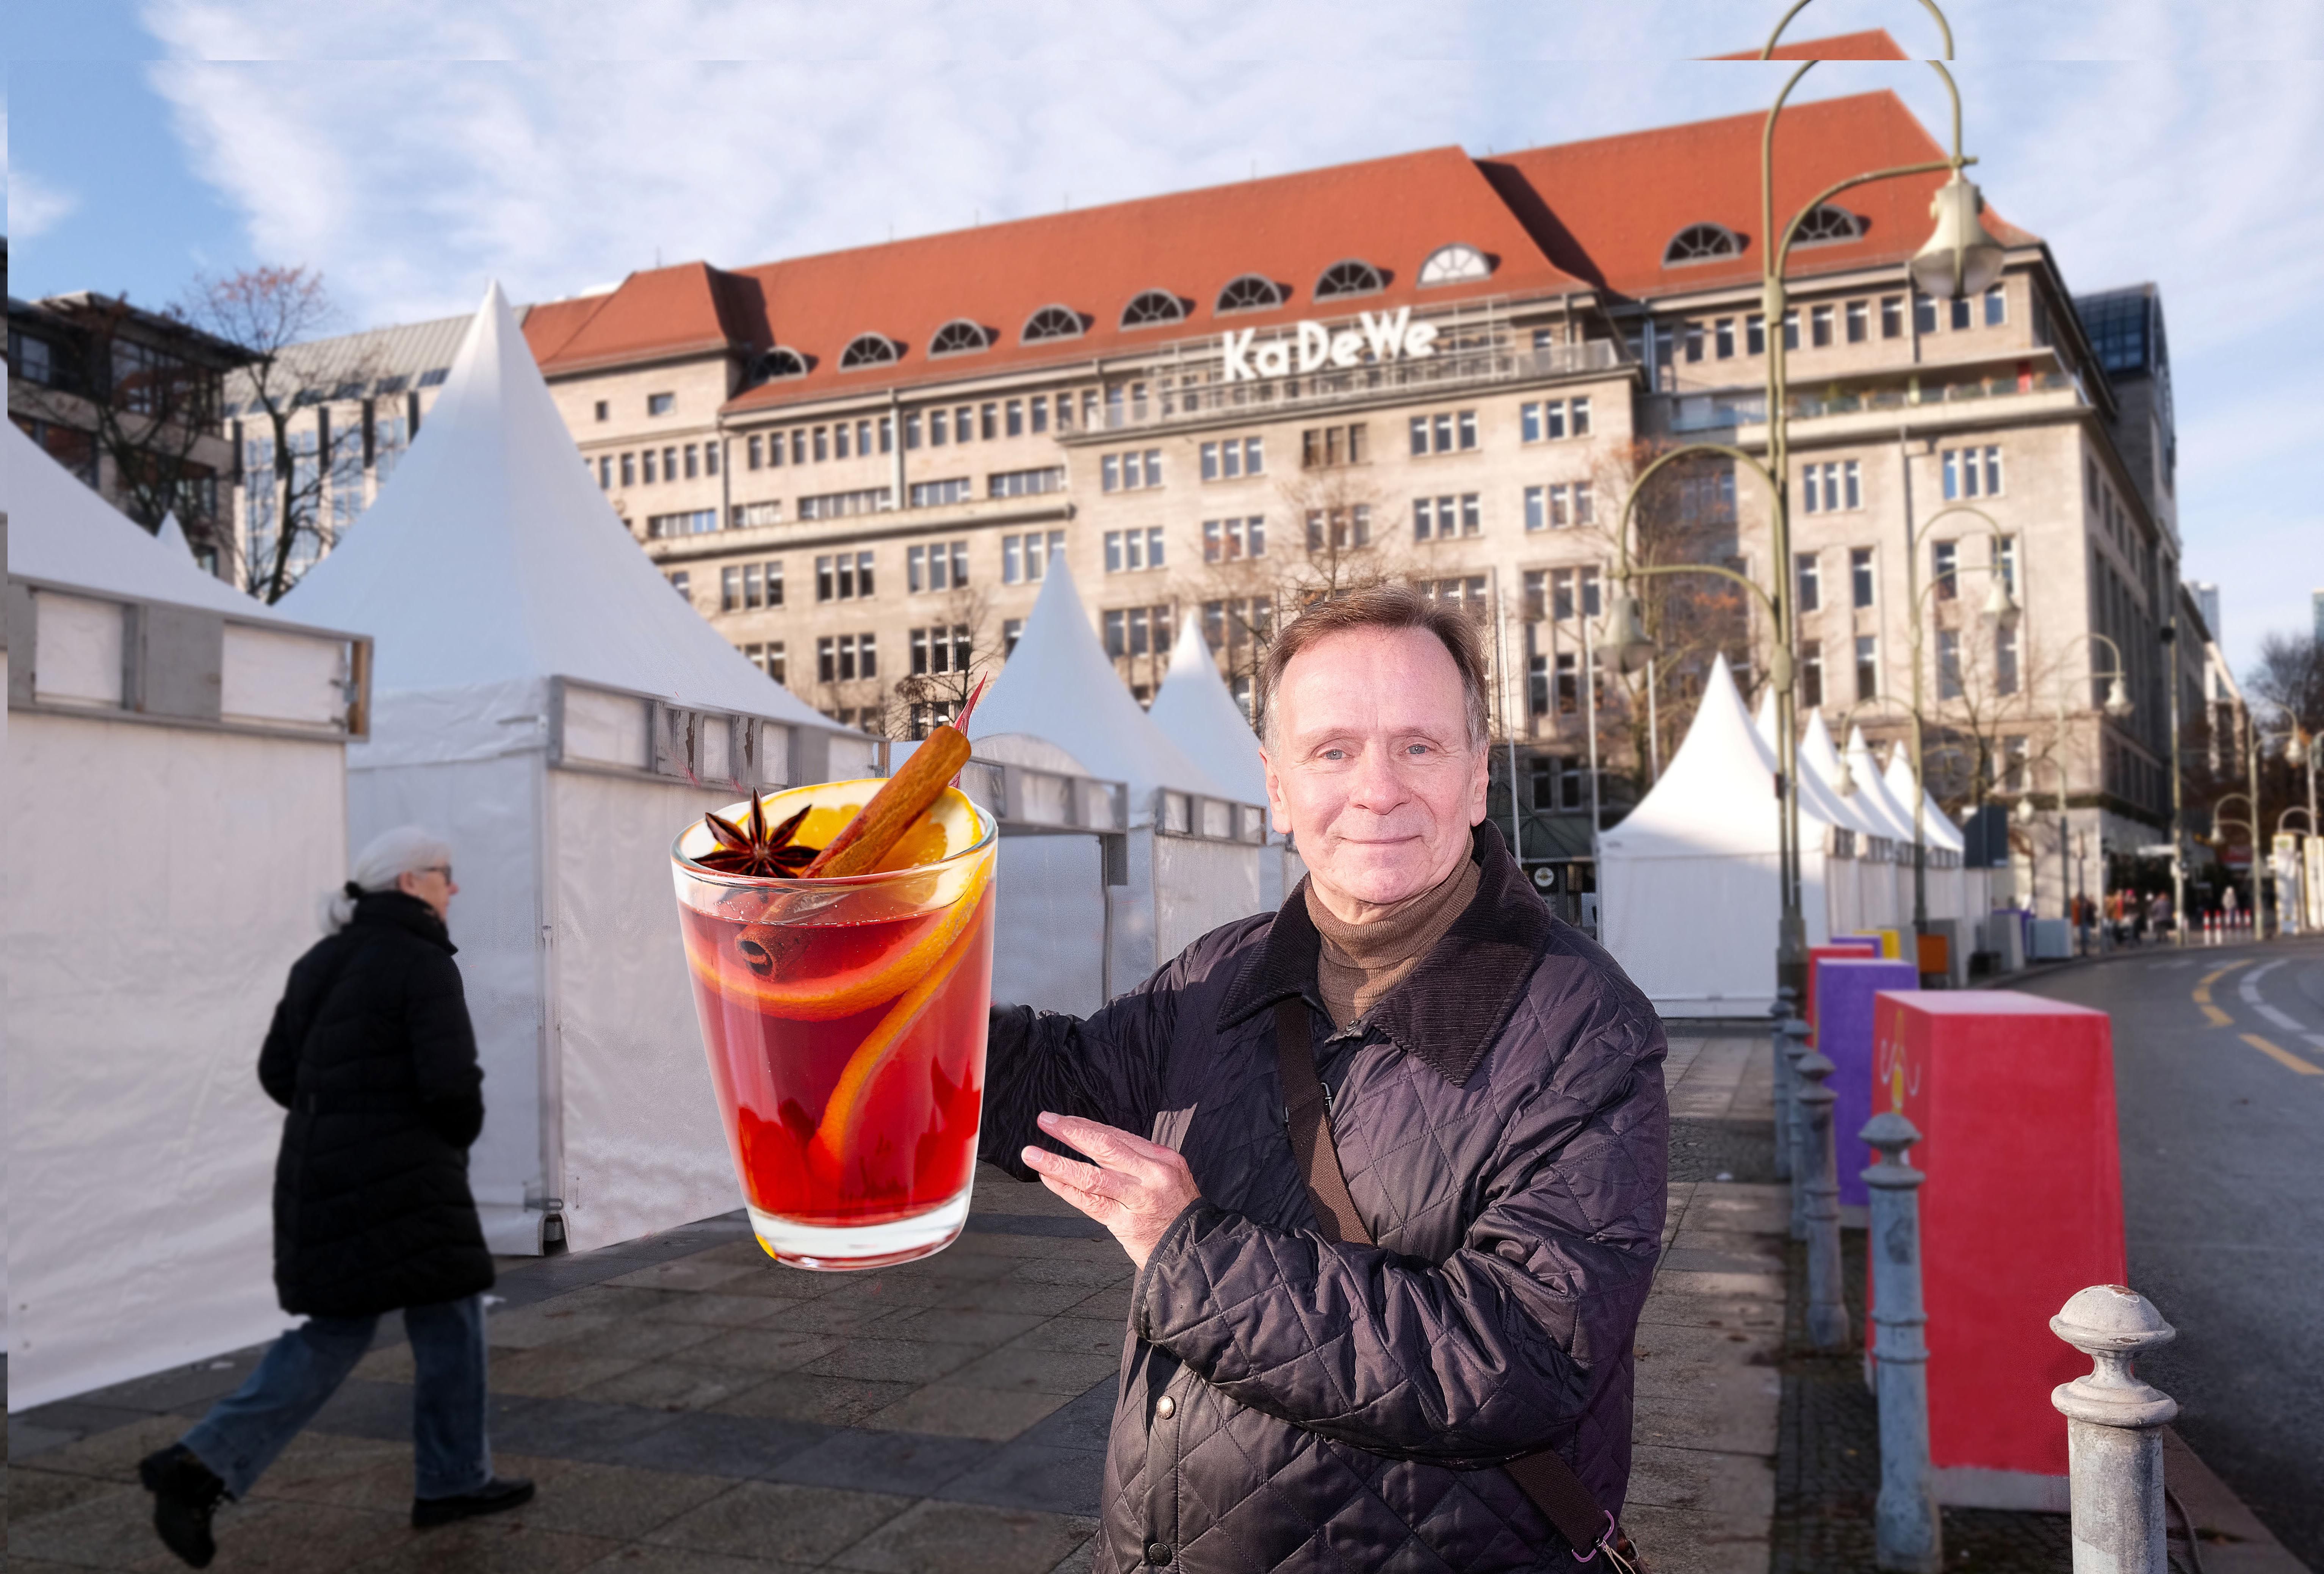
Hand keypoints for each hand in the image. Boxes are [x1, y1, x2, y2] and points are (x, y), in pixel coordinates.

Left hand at [1023, 1112, 1201, 1269]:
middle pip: (1104, 1148)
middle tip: (1046, 1121)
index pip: (1117, 1136)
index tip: (1063, 1120)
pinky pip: (1089, 1203)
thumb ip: (1138, 1160)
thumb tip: (1096, 1143)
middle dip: (1071, 1132)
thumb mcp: (1168, 1175)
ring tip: (1033, 1154)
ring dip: (1058, 1163)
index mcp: (1162, 1158)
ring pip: (1092, 1176)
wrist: (1195, 1249)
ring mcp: (1138, 1200)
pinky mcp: (1126, 1224)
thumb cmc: (1177, 1211)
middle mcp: (1151, 1175)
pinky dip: (1065, 1189)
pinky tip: (1048, 1179)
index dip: (1085, 1126)